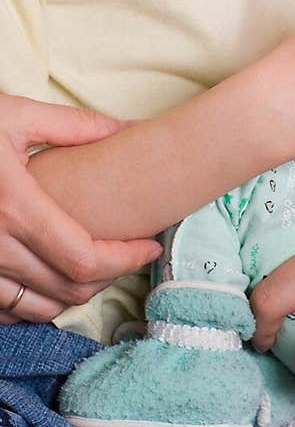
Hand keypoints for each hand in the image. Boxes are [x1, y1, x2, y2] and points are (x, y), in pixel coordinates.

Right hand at [0, 96, 161, 323]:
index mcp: (15, 207)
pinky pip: (4, 310)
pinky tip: (52, 281)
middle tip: (130, 255)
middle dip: (109, 277)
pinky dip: (35, 305)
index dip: (124, 260)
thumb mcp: (16, 115)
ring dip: (75, 295)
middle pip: (67, 288)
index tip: (148, 248)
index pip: (83, 257)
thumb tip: (129, 128)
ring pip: (37, 307)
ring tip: (99, 268)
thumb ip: (76, 126)